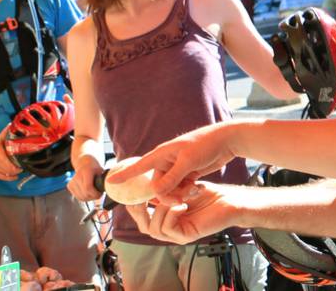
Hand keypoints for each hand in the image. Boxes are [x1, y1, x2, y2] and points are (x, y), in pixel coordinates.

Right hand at [0, 129, 21, 181]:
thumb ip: (5, 132)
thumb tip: (11, 125)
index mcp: (0, 156)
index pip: (10, 165)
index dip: (18, 167)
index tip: (23, 165)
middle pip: (10, 171)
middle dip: (18, 170)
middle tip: (23, 168)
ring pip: (6, 175)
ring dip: (14, 174)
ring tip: (19, 171)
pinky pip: (1, 177)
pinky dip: (8, 178)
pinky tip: (14, 177)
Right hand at [68, 155, 103, 201]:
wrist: (85, 162)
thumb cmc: (96, 168)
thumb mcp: (102, 172)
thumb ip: (104, 180)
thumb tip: (110, 190)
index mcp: (86, 171)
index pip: (88, 188)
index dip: (95, 194)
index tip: (101, 193)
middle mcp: (77, 176)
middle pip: (85, 194)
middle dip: (94, 197)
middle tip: (99, 193)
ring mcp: (72, 181)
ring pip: (81, 198)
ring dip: (89, 198)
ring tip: (94, 192)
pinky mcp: (69, 186)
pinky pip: (78, 197)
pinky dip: (84, 197)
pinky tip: (88, 192)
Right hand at [104, 123, 237, 205]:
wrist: (225, 140)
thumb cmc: (205, 145)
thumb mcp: (188, 162)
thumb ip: (172, 178)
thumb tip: (155, 192)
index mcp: (162, 154)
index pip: (139, 166)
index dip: (125, 175)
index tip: (110, 182)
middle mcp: (166, 161)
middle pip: (158, 185)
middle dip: (169, 194)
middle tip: (185, 194)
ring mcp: (176, 168)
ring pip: (170, 189)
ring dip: (180, 193)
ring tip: (195, 188)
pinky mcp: (186, 173)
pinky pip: (180, 188)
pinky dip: (187, 190)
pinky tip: (198, 186)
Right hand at [126, 182, 240, 244]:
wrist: (228, 200)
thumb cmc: (206, 192)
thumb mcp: (178, 186)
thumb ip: (161, 188)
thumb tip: (142, 183)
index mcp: (164, 215)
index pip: (141, 215)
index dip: (132, 206)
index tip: (129, 194)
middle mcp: (168, 225)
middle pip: (143, 226)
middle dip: (139, 212)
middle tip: (141, 199)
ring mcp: (176, 233)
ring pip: (153, 229)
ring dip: (160, 211)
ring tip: (173, 198)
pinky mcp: (185, 236)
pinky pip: (168, 229)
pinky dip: (171, 215)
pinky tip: (182, 205)